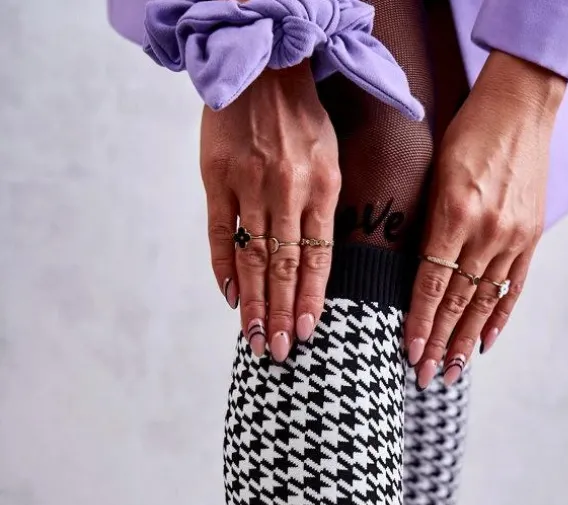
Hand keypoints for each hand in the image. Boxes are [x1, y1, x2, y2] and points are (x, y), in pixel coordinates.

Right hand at [201, 61, 340, 360]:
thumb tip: (315, 267)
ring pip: (252, 256)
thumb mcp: (329, 160)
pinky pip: (218, 233)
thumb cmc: (301, 120)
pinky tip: (230, 297)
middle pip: (284, 266)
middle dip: (281, 313)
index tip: (306, 332)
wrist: (261, 67)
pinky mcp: (216, 179)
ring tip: (255, 338)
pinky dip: (223, 268)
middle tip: (277, 351)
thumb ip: (323, 210)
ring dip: (254, 302)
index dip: (310, 298)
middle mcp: (285, 190)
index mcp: (321, 188)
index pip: (317, 257)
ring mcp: (248, 185)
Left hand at [404, 53, 565, 386]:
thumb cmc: (466, 133)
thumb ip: (426, 225)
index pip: (431, 284)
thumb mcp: (435, 174)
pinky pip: (512, 287)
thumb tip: (410, 276)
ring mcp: (512, 236)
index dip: (420, 323)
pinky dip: (498, 317)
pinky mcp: (530, 236)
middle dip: (439, 344)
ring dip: (465, 340)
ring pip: (484, 301)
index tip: (409, 354)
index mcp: (454, 214)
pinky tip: (485, 344)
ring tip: (451, 371)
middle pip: (458, 301)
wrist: (520, 105)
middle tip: (425, 377)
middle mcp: (486, 231)